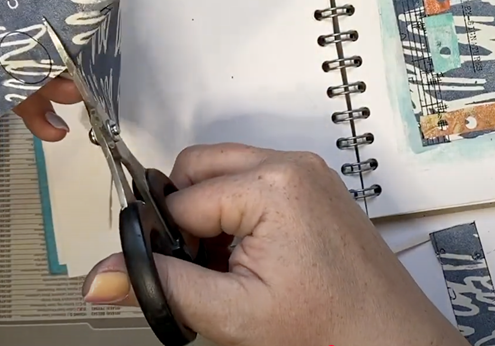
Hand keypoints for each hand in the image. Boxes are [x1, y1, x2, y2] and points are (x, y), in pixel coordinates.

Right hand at [82, 145, 465, 345]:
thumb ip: (161, 287)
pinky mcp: (315, 186)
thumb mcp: (232, 314)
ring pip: (225, 172)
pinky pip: (256, 181)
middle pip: (199, 167)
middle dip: (186, 217)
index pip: (180, 200)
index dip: (167, 242)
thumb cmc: (334, 329)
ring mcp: (308, 173)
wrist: (391, 342)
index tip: (172, 272)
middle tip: (200, 267)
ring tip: (231, 267)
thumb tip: (103, 276)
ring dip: (212, 214)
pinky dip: (240, 213)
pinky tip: (253, 258)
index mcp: (272, 186)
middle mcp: (292, 165)